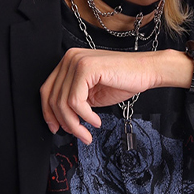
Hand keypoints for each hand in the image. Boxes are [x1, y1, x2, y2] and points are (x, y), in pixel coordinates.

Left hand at [40, 48, 162, 143]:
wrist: (147, 71)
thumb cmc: (124, 81)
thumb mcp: (92, 93)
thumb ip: (75, 100)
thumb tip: (60, 120)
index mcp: (69, 62)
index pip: (47, 90)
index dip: (49, 113)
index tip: (55, 128)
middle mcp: (70, 58)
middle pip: (52, 97)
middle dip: (63, 122)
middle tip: (77, 134)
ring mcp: (77, 61)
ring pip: (63, 102)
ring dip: (75, 124)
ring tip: (87, 132)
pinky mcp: (86, 68)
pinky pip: (76, 101)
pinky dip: (85, 116)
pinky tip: (96, 121)